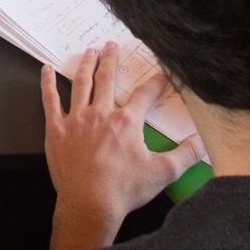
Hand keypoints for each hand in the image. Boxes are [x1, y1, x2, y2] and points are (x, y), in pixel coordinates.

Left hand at [42, 44, 198, 249]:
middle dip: (111, 60)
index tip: (161, 73)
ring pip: (81, 84)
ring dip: (86, 65)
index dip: (155, 82)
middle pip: (107, 79)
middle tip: (111, 44)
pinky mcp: (56, 130)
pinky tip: (46, 69)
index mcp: (127, 121)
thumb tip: (204, 140)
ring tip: (89, 51)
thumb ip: (186, 154)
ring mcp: (76, 120)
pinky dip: (48, 84)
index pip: (144, 94)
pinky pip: (50, 101)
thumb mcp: (163, 172)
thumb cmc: (125, 189)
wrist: (90, 205)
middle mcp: (101, 114)